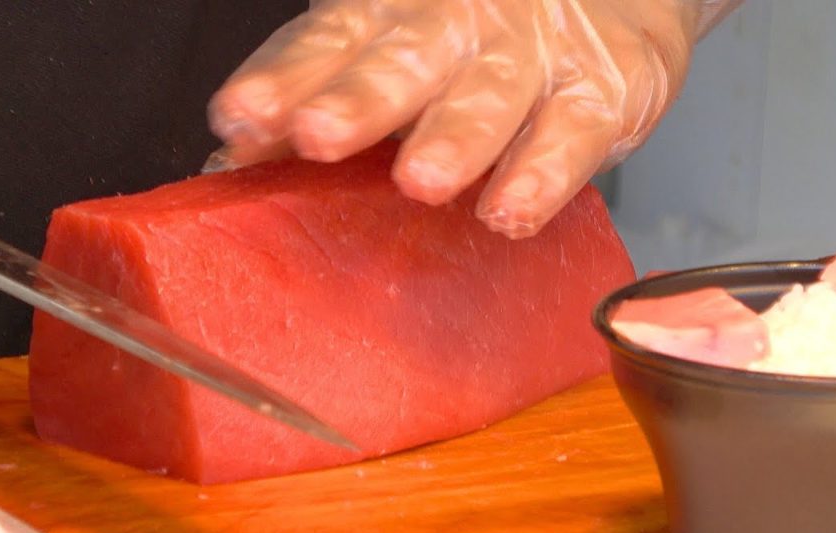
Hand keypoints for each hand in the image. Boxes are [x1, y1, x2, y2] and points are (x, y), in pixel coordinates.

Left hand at [209, 0, 739, 238]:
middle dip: (359, 100)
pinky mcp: (603, 87)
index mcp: (393, 13)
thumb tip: (232, 159)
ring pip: (488, 95)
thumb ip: (319, 97)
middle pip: (403, 61)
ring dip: (454, 136)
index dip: (286, 78)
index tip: (242, 119)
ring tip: (422, 179)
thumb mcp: (394, 49)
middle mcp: (459, 23)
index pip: (330, 42)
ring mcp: (532, 53)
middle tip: (319, 135)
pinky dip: (543, 173)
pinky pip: (573, 134)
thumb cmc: (483, 38)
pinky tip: (511, 210)